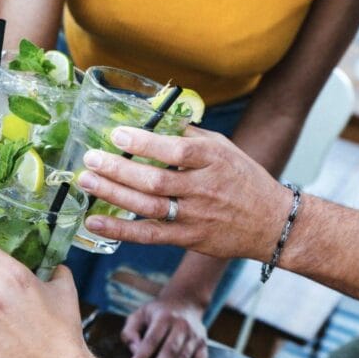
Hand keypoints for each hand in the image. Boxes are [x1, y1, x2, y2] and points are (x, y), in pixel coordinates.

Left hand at [75, 127, 291, 260]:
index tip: (118, 133)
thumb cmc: (243, 179)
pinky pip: (149, 236)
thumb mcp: (224, 148)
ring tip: (86, 181)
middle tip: (91, 158)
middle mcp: (204, 188)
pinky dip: (121, 229)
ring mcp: (195, 216)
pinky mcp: (189, 239)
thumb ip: (189, 136)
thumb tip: (151, 118)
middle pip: (156, 181)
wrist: (272, 223)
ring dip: (113, 194)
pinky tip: (95, 220)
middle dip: (119, 169)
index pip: (176, 151)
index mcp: (214, 160)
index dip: (145, 143)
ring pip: (148, 207)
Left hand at [122, 292, 208, 357]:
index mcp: (163, 317)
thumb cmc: (157, 313)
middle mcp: (180, 325)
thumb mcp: (140, 314)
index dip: (141, 357)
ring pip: (184, 356)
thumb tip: (134, 350)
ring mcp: (193, 334)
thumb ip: (131, 331)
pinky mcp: (203, 343)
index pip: (151, 340)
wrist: (185, 301)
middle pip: (169, 349)